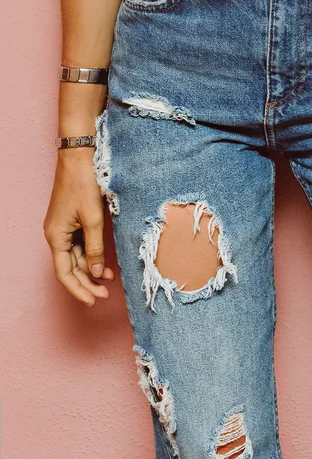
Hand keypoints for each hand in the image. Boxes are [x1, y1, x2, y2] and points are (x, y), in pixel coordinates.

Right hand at [44, 148, 114, 305]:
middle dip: (86, 283)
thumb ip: (94, 248)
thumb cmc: (84, 185)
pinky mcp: (73, 222)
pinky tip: (105, 265)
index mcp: (55, 236)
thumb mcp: (93, 220)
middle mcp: (56, 235)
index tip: (92, 301)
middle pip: (70, 268)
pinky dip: (92, 257)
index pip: (64, 273)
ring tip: (108, 281)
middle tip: (104, 295)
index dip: (78, 289)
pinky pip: (80, 246)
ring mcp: (64, 229)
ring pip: (76, 259)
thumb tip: (95, 271)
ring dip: (90, 271)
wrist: (81, 157)